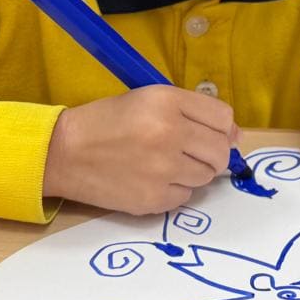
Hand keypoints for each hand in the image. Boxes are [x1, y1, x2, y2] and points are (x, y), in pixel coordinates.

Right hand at [43, 86, 237, 214]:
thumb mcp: (147, 100)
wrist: (63, 153)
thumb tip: (236, 136)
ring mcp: (163, 169)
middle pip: (221, 152)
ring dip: (191, 172)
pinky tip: (150, 179)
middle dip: (212, 154)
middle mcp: (169, 134)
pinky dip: (173, 190)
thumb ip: (192, 112)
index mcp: (167, 102)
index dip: (221, 128)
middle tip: (189, 153)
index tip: (212, 134)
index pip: (223, 118)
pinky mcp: (154, 198)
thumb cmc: (106, 122)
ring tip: (162, 163)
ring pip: (206, 177)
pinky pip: (184, 197)